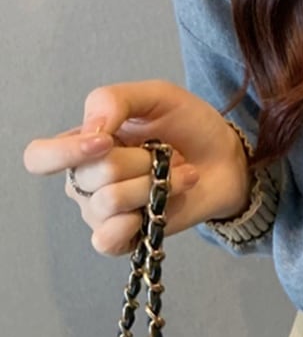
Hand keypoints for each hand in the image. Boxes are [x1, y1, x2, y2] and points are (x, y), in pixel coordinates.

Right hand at [23, 79, 250, 255]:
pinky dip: (131, 224)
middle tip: (165, 154)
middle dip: (139, 161)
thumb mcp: (157, 96)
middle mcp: (86, 182)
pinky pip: (106, 240)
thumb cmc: (189, 126)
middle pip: (91, 176)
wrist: (228, 158)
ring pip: (108, 203)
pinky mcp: (128, 236)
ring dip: (153, 184)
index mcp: (82, 146)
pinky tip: (153, 210)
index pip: (40, 157)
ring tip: (179, 175)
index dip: (66, 152)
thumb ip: (114, 100)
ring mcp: (105, 212)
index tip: (108, 141)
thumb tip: (90, 132)